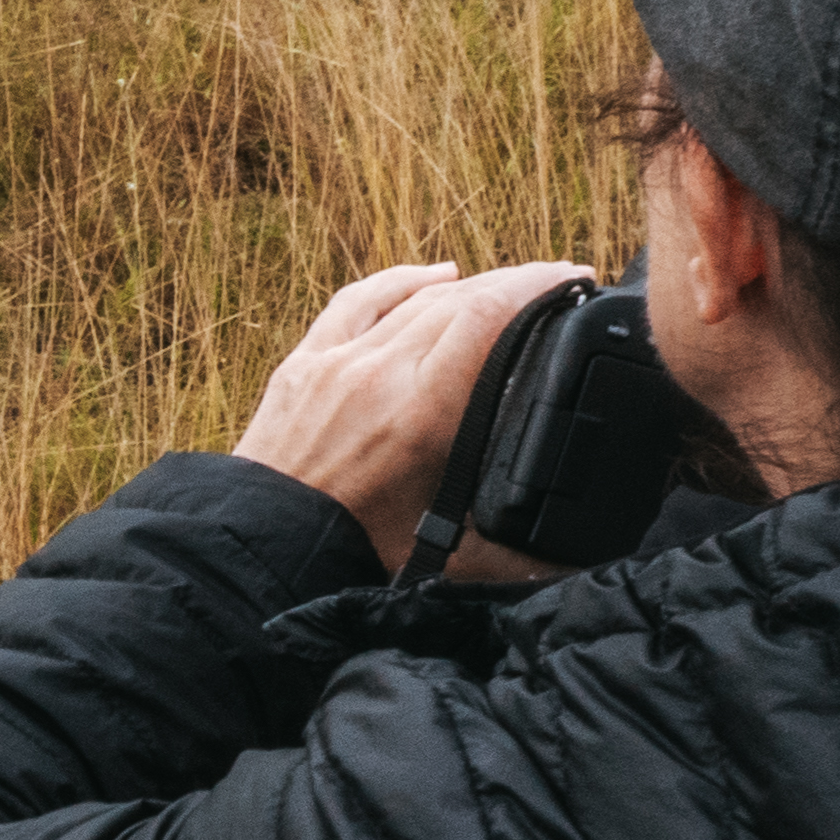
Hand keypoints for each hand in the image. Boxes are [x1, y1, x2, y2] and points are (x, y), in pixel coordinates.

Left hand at [229, 257, 592, 566]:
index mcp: (421, 413)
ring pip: (415, 299)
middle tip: (560, 284)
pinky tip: (437, 276)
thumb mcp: (446, 557)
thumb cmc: (351, 554)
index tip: (577, 280)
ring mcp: (338, 362)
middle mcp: (379, 373)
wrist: (261, 550)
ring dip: (470, 286)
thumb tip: (572, 562)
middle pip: (461, 300)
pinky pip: (359, 300)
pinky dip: (402, 282)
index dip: (538, 287)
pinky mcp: (305, 362)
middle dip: (518, 284)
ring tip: (511, 285)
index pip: (488, 318)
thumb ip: (515, 555)